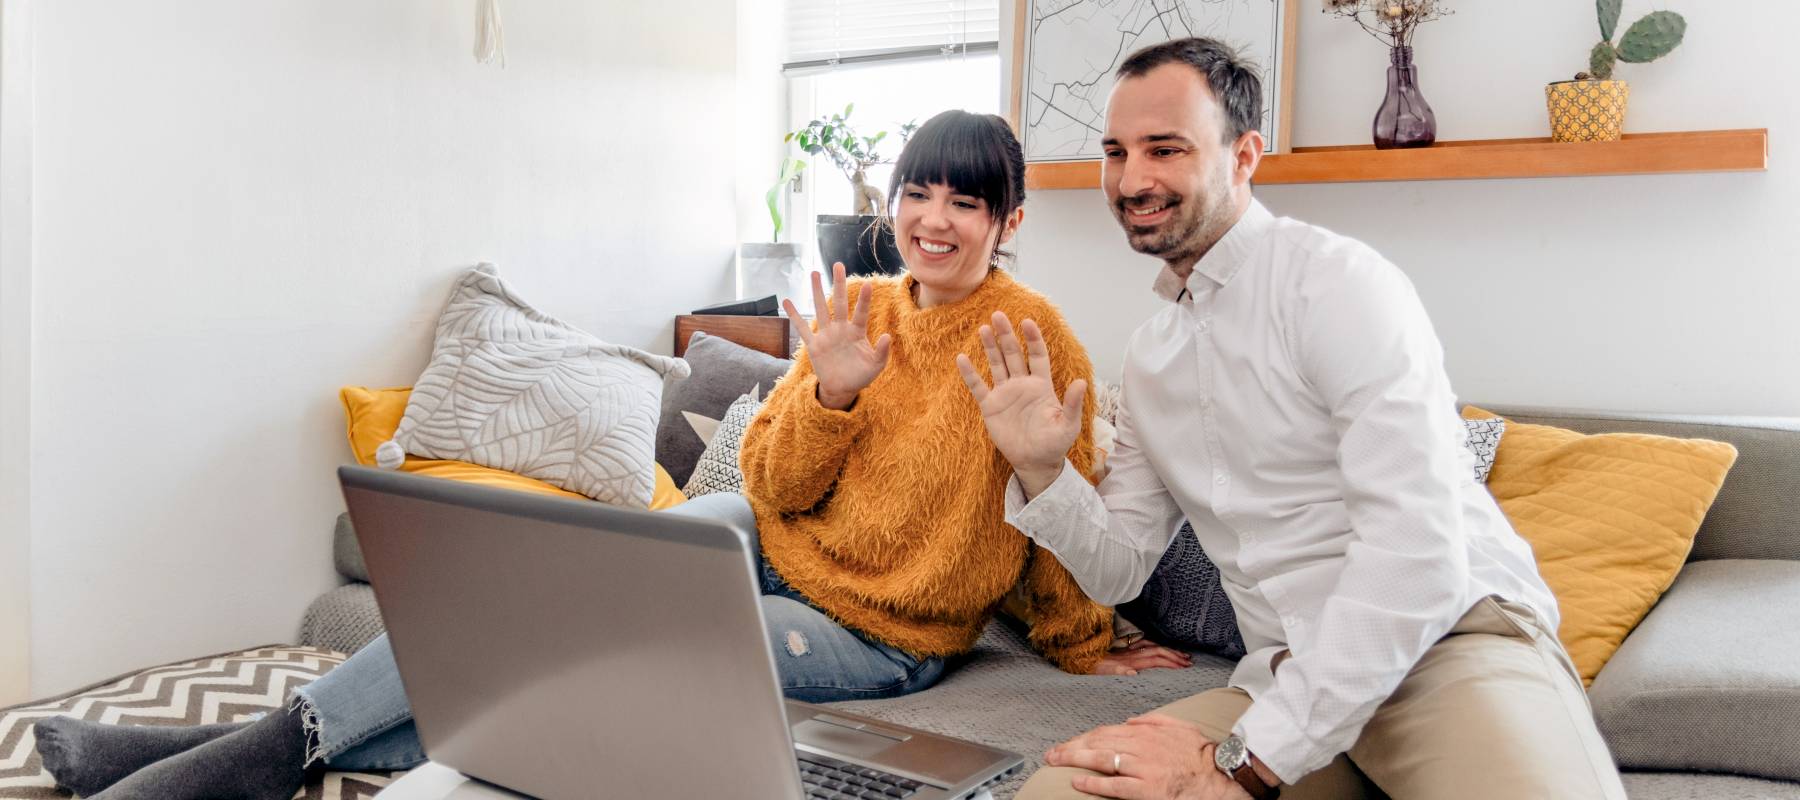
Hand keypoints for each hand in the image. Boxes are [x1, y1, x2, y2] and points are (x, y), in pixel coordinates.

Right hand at [784, 262, 890, 409]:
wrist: (842, 389)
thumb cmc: (860, 376)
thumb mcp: (875, 366)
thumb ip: (882, 352)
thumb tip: (887, 336)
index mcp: (856, 333)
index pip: (861, 313)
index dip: (864, 300)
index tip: (868, 284)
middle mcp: (840, 330)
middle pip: (839, 303)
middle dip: (839, 284)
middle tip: (838, 265)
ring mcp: (826, 336)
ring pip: (820, 309)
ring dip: (817, 292)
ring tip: (814, 273)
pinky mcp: (814, 345)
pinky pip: (802, 329)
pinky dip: (794, 316)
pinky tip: (787, 301)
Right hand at [955, 311, 1085, 496]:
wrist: (1035, 462)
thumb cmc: (1055, 443)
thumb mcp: (1067, 425)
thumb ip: (1072, 404)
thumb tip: (1081, 382)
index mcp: (1041, 385)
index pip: (1038, 355)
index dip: (1033, 339)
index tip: (1027, 322)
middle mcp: (1022, 384)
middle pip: (1014, 354)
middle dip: (1006, 335)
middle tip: (998, 315)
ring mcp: (1005, 394)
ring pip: (996, 364)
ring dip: (990, 347)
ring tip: (983, 328)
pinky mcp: (990, 406)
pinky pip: (978, 386)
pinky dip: (970, 373)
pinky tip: (962, 358)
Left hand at [1044, 715, 1249, 799]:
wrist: (1220, 775)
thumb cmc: (1201, 754)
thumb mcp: (1179, 726)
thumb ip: (1154, 720)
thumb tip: (1131, 720)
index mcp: (1147, 732)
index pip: (1107, 731)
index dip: (1085, 737)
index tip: (1069, 742)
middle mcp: (1141, 747)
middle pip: (1098, 744)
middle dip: (1072, 748)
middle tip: (1052, 754)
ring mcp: (1143, 768)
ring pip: (1101, 760)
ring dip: (1074, 760)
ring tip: (1056, 762)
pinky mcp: (1146, 788)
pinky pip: (1114, 785)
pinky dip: (1093, 783)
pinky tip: (1077, 781)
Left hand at [1092, 639, 1193, 675]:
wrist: (1077, 652)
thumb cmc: (1089, 664)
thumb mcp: (1101, 670)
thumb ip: (1117, 671)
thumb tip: (1133, 673)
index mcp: (1129, 659)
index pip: (1155, 658)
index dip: (1170, 661)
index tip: (1184, 665)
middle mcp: (1131, 653)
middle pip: (1157, 652)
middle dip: (1174, 656)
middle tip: (1189, 661)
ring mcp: (1127, 650)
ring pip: (1153, 647)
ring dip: (1168, 651)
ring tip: (1181, 655)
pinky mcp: (1123, 649)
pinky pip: (1145, 645)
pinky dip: (1156, 647)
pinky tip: (1160, 649)